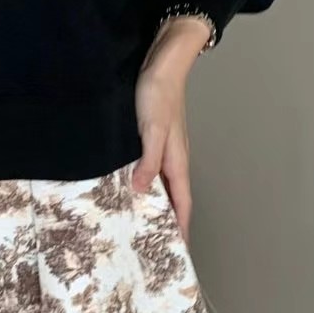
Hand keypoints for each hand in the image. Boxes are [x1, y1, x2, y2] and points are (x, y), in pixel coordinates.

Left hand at [132, 15, 212, 239]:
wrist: (163, 63)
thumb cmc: (159, 95)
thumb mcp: (151, 129)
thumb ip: (148, 161)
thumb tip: (140, 191)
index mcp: (177, 160)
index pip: (182, 202)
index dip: (181, 226)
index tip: (177, 250)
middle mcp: (173, 159)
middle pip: (174, 197)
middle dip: (168, 221)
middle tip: (154, 244)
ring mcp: (164, 149)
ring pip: (162, 185)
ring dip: (155, 203)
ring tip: (141, 223)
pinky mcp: (153, 139)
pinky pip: (151, 170)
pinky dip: (145, 184)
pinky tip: (131, 188)